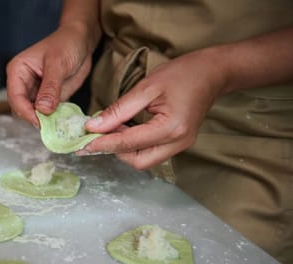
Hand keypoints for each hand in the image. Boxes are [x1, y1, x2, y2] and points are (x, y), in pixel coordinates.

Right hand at [6, 24, 95, 126]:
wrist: (80, 41)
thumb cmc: (66, 44)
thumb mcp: (58, 64)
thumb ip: (50, 87)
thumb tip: (42, 109)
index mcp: (18, 71)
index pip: (15, 97)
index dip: (25, 112)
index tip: (40, 122)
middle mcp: (23, 83)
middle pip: (21, 108)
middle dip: (34, 118)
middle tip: (51, 126)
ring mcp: (35, 92)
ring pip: (33, 114)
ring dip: (45, 121)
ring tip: (58, 125)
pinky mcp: (47, 99)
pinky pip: (47, 114)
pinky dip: (54, 119)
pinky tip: (63, 121)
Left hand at [79, 48, 226, 169]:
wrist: (212, 72)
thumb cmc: (182, 74)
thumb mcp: (146, 87)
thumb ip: (119, 110)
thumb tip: (93, 126)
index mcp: (172, 128)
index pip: (129, 143)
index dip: (103, 144)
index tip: (82, 144)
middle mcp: (178, 143)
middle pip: (138, 161)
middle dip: (115, 151)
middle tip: (97, 135)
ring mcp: (181, 146)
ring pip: (144, 160)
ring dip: (124, 149)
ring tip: (110, 128)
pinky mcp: (179, 143)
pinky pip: (151, 152)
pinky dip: (134, 145)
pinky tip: (124, 129)